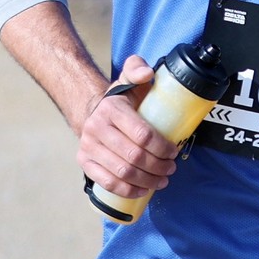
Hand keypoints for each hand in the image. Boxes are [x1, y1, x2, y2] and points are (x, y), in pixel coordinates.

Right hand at [80, 55, 182, 197]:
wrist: (92, 111)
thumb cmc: (120, 100)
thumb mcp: (128, 79)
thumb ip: (137, 69)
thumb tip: (147, 74)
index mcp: (111, 109)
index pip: (143, 134)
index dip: (162, 147)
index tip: (174, 152)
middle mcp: (96, 128)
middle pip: (134, 156)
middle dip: (158, 166)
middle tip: (171, 168)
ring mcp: (88, 147)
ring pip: (123, 172)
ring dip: (147, 181)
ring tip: (162, 180)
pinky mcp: (84, 161)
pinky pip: (107, 182)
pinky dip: (127, 190)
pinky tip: (142, 190)